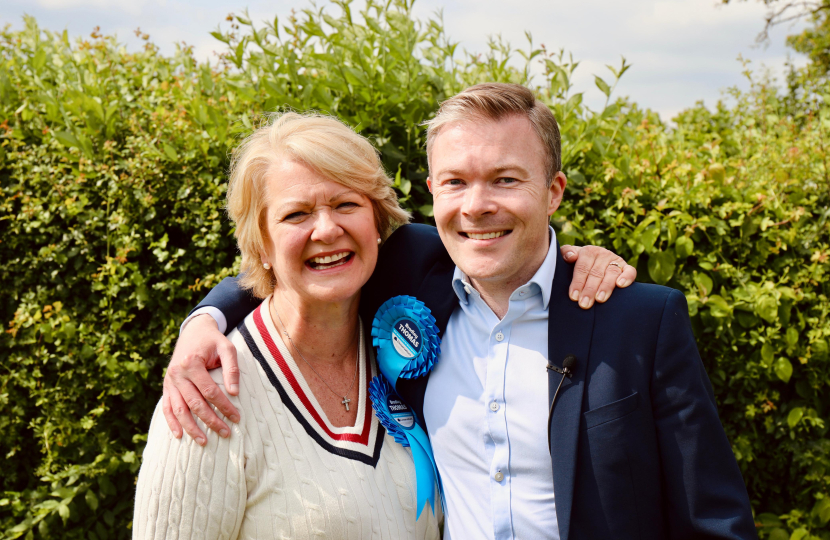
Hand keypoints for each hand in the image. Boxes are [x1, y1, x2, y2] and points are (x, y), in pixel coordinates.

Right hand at [162, 314, 239, 445]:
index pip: (210, 391)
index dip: (224, 406)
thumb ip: (232, 368)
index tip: (236, 417)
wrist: (193, 330)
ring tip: (204, 441)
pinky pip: (166, 407)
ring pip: (179, 409)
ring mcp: (169, 381)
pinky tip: (179, 435)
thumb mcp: (226, 347)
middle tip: (225, 433)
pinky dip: (172, 422)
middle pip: (194, 403)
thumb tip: (235, 392)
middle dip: (210, 420)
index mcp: (192, 363)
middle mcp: (177, 374)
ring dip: (191, 427)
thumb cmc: (212, 340)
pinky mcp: (166, 386)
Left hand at [560, 245, 636, 308]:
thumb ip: (566, 253)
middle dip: (589, 290)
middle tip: (584, 304)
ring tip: (600, 299)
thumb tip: (570, 256)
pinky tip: (620, 285)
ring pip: (611, 273)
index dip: (577, 282)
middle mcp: (603, 254)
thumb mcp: (570, 256)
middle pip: (596, 273)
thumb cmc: (579, 262)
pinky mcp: (626, 267)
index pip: (582, 268)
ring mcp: (615, 260)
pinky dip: (627, 277)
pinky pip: (630, 271)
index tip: (574, 297)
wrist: (595, 261)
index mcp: (588, 252)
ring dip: (606, 287)